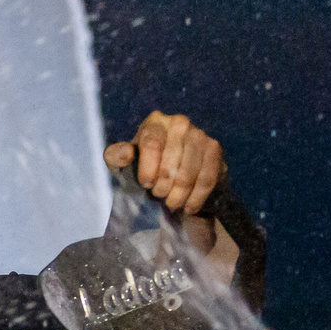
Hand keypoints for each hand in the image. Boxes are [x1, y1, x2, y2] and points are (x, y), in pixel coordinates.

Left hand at [104, 110, 225, 216]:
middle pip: (171, 160)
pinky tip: (189, 207)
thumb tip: (126, 154)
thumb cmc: (145, 170)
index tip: (146, 185)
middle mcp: (179, 122)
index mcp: (155, 122)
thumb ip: (116, 157)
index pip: (152, 143)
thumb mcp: (124, 165)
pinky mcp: (215, 149)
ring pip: (188, 172)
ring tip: (172, 203)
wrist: (174, 182)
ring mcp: (200, 134)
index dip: (148, 168)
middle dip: (163, 186)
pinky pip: (207, 178)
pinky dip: (196, 198)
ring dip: (179, 195)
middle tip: (159, 196)